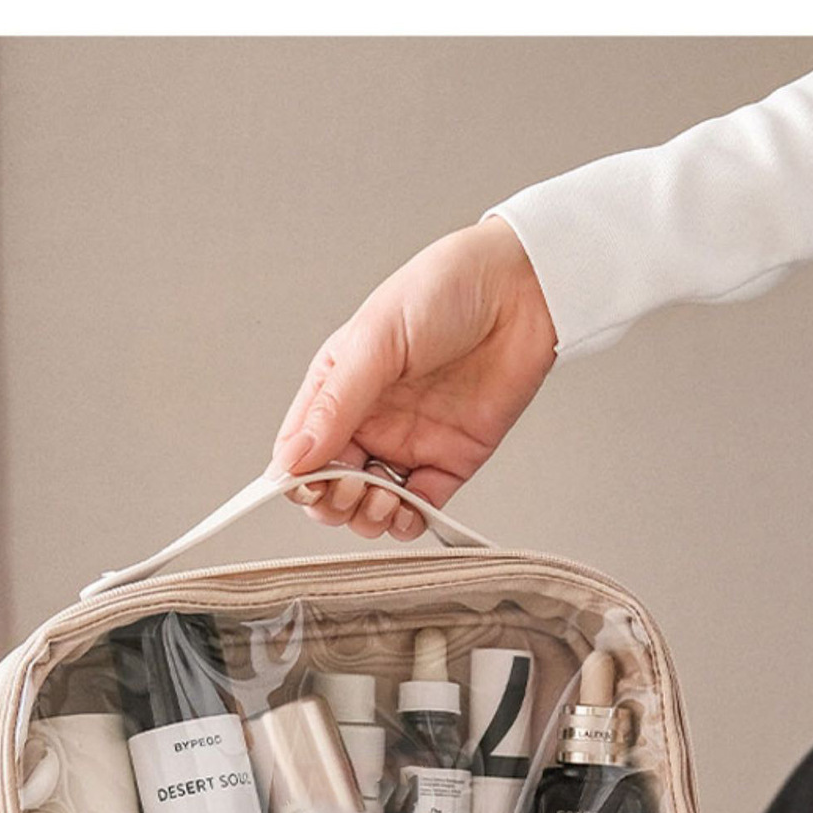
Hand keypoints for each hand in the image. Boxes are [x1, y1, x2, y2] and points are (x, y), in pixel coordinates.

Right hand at [268, 217, 556, 538]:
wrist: (520, 290)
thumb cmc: (444, 290)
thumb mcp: (376, 342)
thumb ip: (335, 405)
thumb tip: (291, 459)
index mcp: (338, 387)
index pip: (299, 450)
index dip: (297, 478)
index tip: (308, 485)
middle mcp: (369, 420)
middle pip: (330, 486)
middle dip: (332, 502)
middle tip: (351, 489)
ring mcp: (408, 443)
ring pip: (370, 505)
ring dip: (368, 517)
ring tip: (383, 500)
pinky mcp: (449, 461)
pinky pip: (420, 508)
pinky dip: (409, 522)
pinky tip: (408, 512)